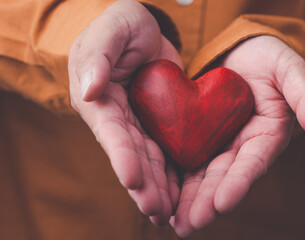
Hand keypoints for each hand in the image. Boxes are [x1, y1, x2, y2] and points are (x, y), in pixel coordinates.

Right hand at [68, 0, 181, 224]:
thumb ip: (99, 54)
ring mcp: (138, 124)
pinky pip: (166, 151)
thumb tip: (90, 89)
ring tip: (170, 215)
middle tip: (157, 211)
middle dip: (144, 185)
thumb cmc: (122, 24)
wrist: (143, 29)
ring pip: (149, 160)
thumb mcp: (113, 28)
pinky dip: (172, 174)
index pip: (112, 131)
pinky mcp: (158, 124)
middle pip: (131, 155)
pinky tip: (181, 196)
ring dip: (158, 188)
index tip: (133, 179)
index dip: (122, 156)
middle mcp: (116, 118)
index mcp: (100, 99)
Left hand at [170, 36, 304, 236]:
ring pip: (202, 174)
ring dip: (188, 199)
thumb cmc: (273, 59)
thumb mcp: (292, 71)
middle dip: (206, 202)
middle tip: (188, 225)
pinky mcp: (199, 134)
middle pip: (223, 177)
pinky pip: (184, 157)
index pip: (253, 163)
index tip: (222, 203)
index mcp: (267, 135)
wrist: (247, 50)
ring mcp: (220, 142)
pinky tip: (159, 194)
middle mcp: (243, 146)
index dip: (238, 183)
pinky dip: (173, 177)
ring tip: (172, 222)